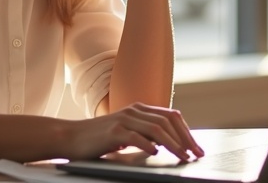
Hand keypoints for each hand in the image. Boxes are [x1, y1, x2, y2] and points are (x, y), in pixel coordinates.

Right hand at [63, 103, 204, 161]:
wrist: (70, 137)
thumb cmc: (99, 138)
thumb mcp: (126, 132)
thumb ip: (145, 133)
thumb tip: (170, 143)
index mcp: (139, 109)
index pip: (171, 116)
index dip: (187, 132)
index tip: (197, 148)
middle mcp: (134, 111)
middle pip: (168, 122)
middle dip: (185, 139)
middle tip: (195, 154)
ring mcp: (123, 119)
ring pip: (156, 129)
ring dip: (173, 144)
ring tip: (182, 157)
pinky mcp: (113, 131)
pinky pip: (135, 137)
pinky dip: (148, 145)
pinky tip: (155, 154)